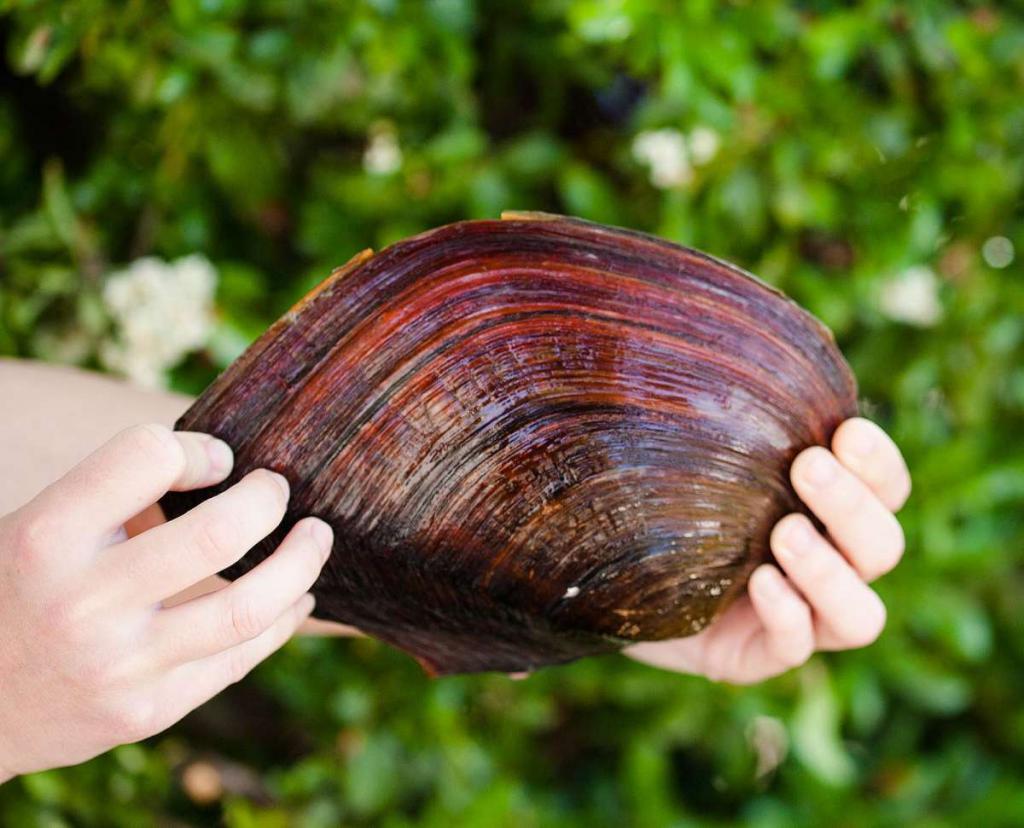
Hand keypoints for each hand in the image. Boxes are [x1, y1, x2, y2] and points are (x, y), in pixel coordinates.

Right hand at [0, 424, 331, 780]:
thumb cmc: (16, 593)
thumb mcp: (37, 530)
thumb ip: (115, 498)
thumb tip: (220, 462)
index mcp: (48, 537)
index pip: (147, 457)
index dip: (197, 449)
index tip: (219, 458)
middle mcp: (84, 601)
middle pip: (218, 535)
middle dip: (268, 500)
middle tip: (280, 489)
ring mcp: (120, 664)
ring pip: (247, 608)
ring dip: (301, 563)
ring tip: (316, 537)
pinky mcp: (147, 711)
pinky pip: (239, 659)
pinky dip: (282, 620)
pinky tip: (297, 598)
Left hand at [627, 417, 909, 683]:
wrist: (603, 570)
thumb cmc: (656, 493)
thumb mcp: (681, 442)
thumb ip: (717, 398)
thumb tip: (730, 322)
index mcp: (824, 512)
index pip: (885, 490)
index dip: (879, 464)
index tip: (845, 429)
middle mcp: (824, 567)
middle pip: (884, 547)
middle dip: (854, 506)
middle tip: (806, 467)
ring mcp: (796, 619)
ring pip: (861, 615)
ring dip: (832, 571)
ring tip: (784, 534)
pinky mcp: (754, 657)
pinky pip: (795, 648)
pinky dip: (788, 616)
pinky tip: (760, 583)